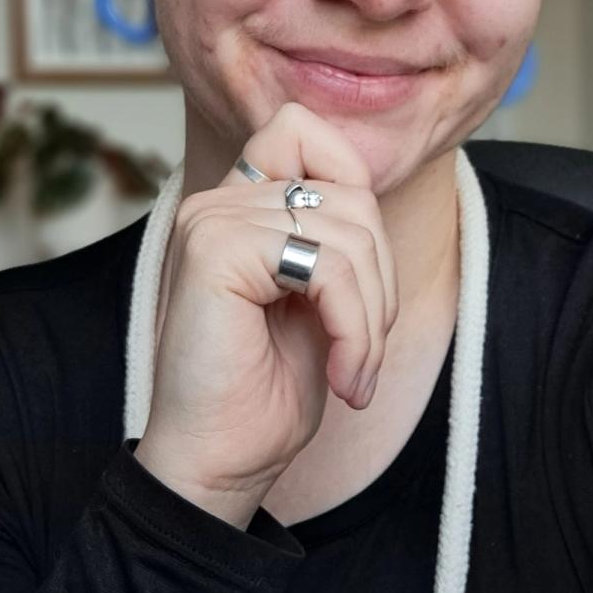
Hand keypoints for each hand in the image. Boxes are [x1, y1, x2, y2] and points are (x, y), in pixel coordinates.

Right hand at [136, 103, 397, 524]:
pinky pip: (328, 265)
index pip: (305, 128)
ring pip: (350, 233)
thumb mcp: (317, 298)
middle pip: (350, 193)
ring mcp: (212, 219)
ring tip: (354, 371)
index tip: (352, 283)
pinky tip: (343, 377)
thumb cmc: (264, 393)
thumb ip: (333, 236)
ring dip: (372, 317)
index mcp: (236, 203)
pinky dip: (356, 328)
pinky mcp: (215, 249)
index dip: (351, 187)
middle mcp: (218, 201)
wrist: (218, 463)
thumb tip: (371, 193)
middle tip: (364, 352)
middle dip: (380, 280)